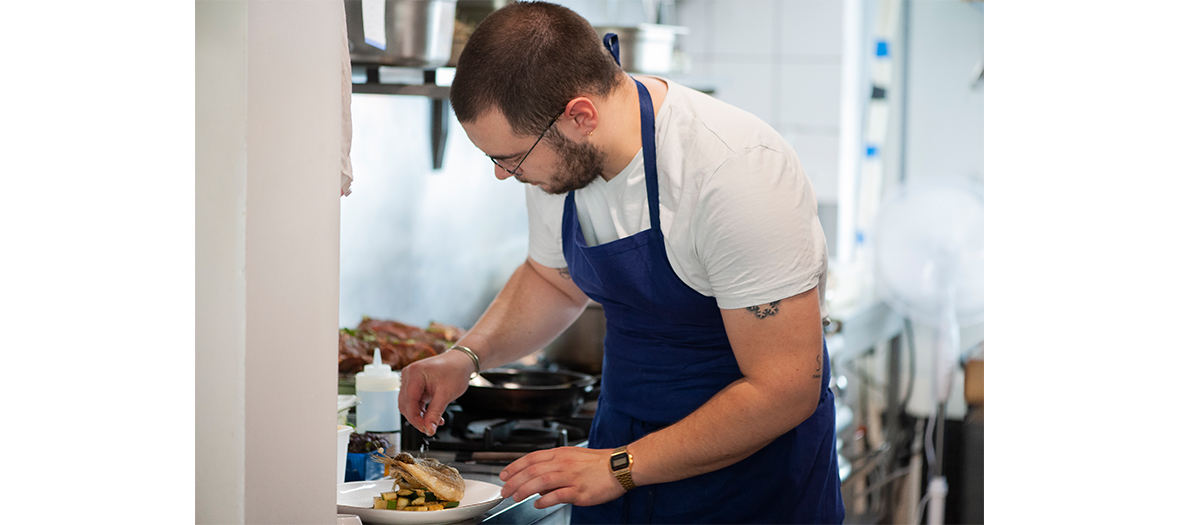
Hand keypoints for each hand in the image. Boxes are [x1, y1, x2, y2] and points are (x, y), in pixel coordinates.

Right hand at [397, 350, 471, 435]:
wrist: (461, 361)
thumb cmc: (456, 371)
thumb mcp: (446, 394)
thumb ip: (435, 413)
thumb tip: (429, 429)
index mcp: (415, 373)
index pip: (409, 401)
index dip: (415, 418)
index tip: (425, 429)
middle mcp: (409, 374)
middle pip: (406, 404)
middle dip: (417, 418)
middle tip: (430, 428)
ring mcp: (410, 379)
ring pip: (408, 404)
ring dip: (419, 415)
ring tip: (434, 421)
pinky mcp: (414, 384)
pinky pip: (414, 401)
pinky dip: (422, 410)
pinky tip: (432, 415)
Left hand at [498, 447, 626, 508]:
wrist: (620, 466)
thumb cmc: (598, 463)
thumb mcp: (573, 457)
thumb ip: (554, 465)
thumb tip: (537, 479)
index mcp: (561, 453)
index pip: (531, 458)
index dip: (514, 466)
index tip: (504, 474)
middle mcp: (564, 463)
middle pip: (532, 470)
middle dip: (514, 481)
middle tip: (505, 490)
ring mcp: (571, 477)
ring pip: (541, 481)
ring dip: (524, 489)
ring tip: (515, 496)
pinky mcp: (579, 490)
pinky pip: (558, 495)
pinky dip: (545, 500)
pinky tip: (537, 503)